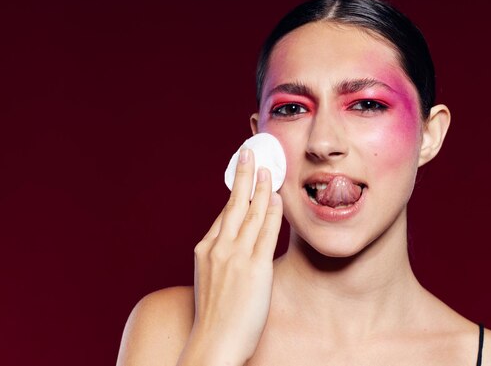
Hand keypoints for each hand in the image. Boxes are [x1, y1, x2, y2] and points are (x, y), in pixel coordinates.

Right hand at [179, 148, 282, 365]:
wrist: (214, 343)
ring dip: (261, 187)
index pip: (224, 214)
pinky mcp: (254, 267)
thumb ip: (221, 260)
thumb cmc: (214, 318)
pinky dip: (271, 212)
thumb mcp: (209, 282)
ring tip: (269, 168)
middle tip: (249, 154)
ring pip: (250, 213)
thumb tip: (234, 247)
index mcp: (205, 251)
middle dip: (243, 176)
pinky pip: (265, 232)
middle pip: (234, 204)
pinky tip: (277, 197)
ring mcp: (235, 256)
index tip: (242, 176)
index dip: (235, 192)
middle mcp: (218, 248)